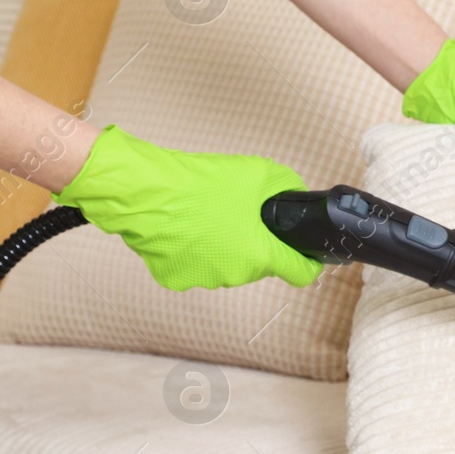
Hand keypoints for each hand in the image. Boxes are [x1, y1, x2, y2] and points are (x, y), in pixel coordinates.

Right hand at [55, 127, 322, 290]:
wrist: (147, 192)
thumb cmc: (201, 184)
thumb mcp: (258, 174)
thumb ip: (287, 188)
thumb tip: (296, 198)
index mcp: (260, 254)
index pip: (301, 273)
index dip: (307, 260)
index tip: (305, 252)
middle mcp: (235, 275)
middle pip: (259, 263)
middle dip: (256, 242)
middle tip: (240, 214)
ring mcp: (203, 280)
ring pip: (226, 265)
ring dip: (225, 246)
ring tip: (208, 217)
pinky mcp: (175, 279)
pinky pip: (194, 265)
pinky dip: (194, 250)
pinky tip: (184, 227)